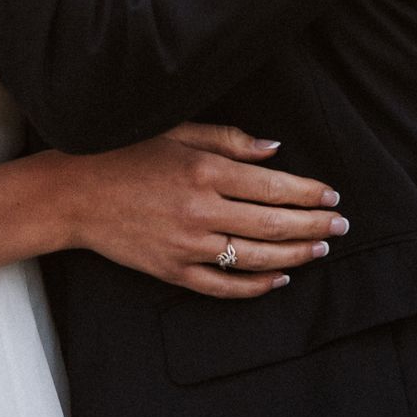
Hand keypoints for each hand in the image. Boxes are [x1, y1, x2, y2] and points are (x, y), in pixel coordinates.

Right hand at [49, 123, 346, 300]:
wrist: (74, 193)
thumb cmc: (124, 152)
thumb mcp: (176, 130)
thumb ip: (228, 139)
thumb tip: (275, 149)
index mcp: (203, 171)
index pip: (272, 186)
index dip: (308, 192)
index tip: (332, 194)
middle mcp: (200, 211)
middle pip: (273, 224)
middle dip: (314, 224)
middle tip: (342, 224)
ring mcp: (187, 246)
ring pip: (256, 258)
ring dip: (296, 254)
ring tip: (321, 248)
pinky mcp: (173, 271)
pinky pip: (224, 286)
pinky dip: (256, 285)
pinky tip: (278, 277)